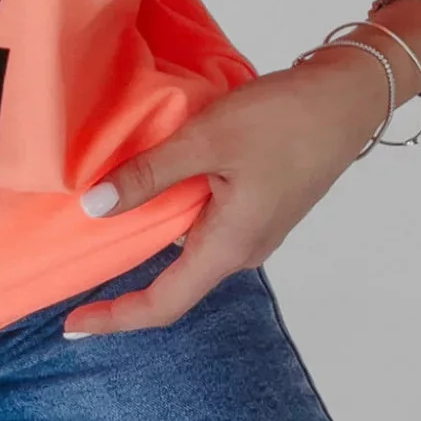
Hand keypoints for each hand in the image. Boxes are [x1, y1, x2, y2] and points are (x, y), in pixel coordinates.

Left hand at [62, 49, 391, 335]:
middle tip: (74, 261)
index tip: (73, 322)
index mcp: (229, 247)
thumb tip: (94, 209)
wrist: (346, 98)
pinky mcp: (258, 205)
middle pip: (173, 277)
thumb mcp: (205, 141)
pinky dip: (172, 206)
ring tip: (106, 207)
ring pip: (187, 242)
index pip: (164, 303)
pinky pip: (204, 219)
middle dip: (125, 273)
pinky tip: (153, 179)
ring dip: (150, 229)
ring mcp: (253, 228)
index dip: (116, 317)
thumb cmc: (283, 119)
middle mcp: (241, 249)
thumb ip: (149, 176)